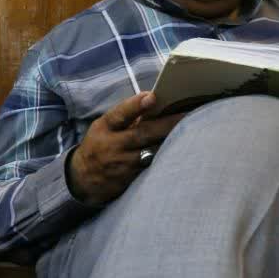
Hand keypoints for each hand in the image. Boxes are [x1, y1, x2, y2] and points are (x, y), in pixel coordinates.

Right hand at [67, 92, 186, 203]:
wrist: (82, 180)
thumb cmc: (99, 146)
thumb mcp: (103, 127)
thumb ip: (125, 117)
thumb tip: (153, 102)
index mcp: (105, 128)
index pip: (119, 114)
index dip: (135, 105)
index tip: (151, 96)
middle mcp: (113, 146)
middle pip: (143, 134)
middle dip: (168, 123)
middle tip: (191, 113)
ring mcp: (122, 165)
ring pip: (152, 152)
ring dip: (172, 142)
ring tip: (196, 130)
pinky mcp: (130, 180)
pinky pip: (152, 168)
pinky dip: (167, 160)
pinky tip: (184, 153)